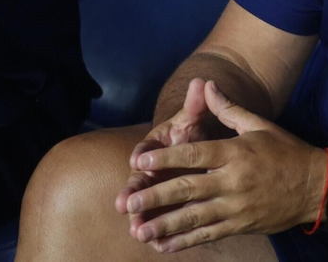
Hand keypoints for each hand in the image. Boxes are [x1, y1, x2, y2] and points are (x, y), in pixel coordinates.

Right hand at [116, 77, 219, 226]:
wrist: (194, 147)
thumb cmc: (192, 133)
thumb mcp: (193, 119)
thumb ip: (195, 105)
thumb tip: (202, 82)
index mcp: (158, 145)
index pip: (148, 147)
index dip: (143, 154)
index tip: (137, 160)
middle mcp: (152, 167)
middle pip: (142, 179)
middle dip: (134, 192)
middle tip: (125, 204)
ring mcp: (157, 187)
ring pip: (148, 203)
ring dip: (142, 217)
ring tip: (137, 232)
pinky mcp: (165, 205)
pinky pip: (162, 219)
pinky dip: (160, 232)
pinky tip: (158, 247)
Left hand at [122, 80, 327, 251]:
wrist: (320, 188)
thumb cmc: (286, 151)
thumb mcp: (259, 125)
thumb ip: (228, 109)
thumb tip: (206, 84)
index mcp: (234, 154)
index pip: (193, 155)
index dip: (165, 158)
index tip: (138, 162)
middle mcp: (233, 182)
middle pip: (188, 190)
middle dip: (156, 198)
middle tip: (128, 203)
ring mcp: (237, 208)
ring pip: (196, 218)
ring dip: (165, 226)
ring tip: (139, 231)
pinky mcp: (242, 226)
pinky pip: (210, 235)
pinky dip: (186, 242)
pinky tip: (164, 246)